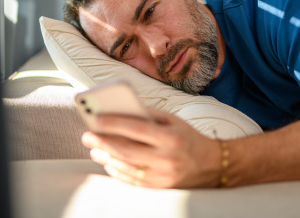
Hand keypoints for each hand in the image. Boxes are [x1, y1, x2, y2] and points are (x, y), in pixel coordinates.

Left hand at [81, 109, 221, 188]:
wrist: (213, 165)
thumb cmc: (188, 138)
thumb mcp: (173, 121)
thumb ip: (149, 115)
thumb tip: (121, 111)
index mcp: (170, 138)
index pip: (136, 129)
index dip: (114, 123)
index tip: (95, 118)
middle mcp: (166, 159)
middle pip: (127, 150)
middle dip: (103, 141)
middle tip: (87, 135)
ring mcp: (163, 177)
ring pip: (127, 167)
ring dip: (106, 157)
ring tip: (94, 147)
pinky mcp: (160, 189)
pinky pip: (133, 181)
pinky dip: (117, 171)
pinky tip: (108, 162)